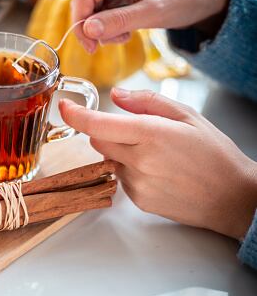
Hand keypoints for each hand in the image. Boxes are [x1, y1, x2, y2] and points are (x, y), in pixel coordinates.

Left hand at [59, 88, 256, 239]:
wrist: (231, 198)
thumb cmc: (214, 154)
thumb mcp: (187, 116)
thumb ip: (148, 101)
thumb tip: (118, 95)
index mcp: (150, 134)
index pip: (98, 124)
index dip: (76, 115)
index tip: (64, 107)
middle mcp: (138, 161)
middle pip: (97, 140)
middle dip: (106, 130)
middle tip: (135, 131)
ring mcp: (136, 184)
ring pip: (109, 159)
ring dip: (120, 152)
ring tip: (156, 155)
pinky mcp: (137, 200)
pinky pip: (120, 178)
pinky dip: (130, 171)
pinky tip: (157, 172)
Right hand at [71, 0, 228, 51]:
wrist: (204, 0)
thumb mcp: (154, 11)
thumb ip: (120, 20)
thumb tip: (89, 31)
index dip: (80, 21)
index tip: (89, 45)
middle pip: (85, 6)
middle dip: (92, 29)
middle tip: (103, 46)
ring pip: (92, 15)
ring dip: (103, 32)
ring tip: (125, 36)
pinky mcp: (119, 1)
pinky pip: (103, 18)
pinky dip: (110, 31)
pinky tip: (126, 32)